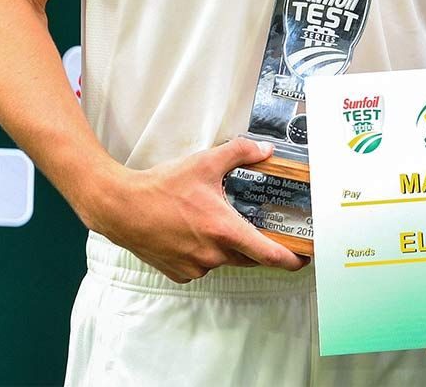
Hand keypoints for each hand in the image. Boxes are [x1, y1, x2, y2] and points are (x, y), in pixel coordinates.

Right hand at [83, 137, 307, 282]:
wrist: (121, 207)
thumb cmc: (161, 186)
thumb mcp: (205, 162)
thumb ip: (241, 153)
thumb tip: (265, 150)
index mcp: (224, 230)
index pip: (268, 254)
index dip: (291, 259)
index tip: (305, 259)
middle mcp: (213, 254)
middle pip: (249, 258)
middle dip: (260, 247)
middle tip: (266, 232)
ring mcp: (195, 267)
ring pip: (225, 260)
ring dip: (228, 246)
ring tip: (215, 222)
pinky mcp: (179, 274)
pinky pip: (203, 265)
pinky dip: (206, 252)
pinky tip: (194, 232)